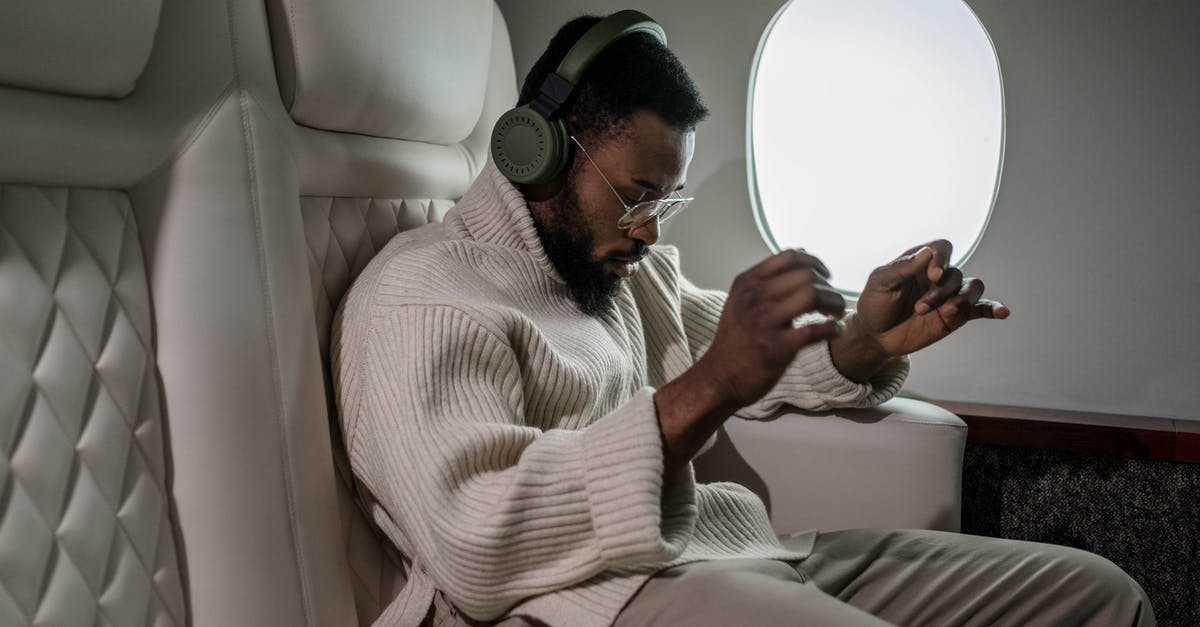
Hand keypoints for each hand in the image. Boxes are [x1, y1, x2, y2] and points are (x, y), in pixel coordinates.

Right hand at [697, 249, 846, 407]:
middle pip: (806, 275)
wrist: (718, 378)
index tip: (824, 276)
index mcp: (747, 283)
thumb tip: (802, 256)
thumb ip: (767, 280)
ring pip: (812, 296)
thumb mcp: (741, 301)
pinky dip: (832, 329)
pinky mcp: (775, 348)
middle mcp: (753, 298)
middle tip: (832, 300)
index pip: (790, 256)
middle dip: (827, 286)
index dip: (815, 263)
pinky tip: (834, 331)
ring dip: (834, 303)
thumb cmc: (735, 341)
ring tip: (835, 314)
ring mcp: (763, 323)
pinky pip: (814, 330)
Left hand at [853, 239, 1009, 358]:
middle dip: (940, 291)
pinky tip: (1003, 312)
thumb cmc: (875, 304)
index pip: (942, 248)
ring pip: (972, 287)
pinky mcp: (956, 315)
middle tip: (920, 307)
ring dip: (963, 298)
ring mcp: (949, 295)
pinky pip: (980, 309)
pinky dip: (993, 309)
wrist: (876, 335)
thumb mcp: (880, 282)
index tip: (932, 275)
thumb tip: (928, 252)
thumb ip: (902, 267)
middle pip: (955, 273)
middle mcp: (938, 276)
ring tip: (947, 311)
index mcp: (920, 261)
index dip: (941, 258)